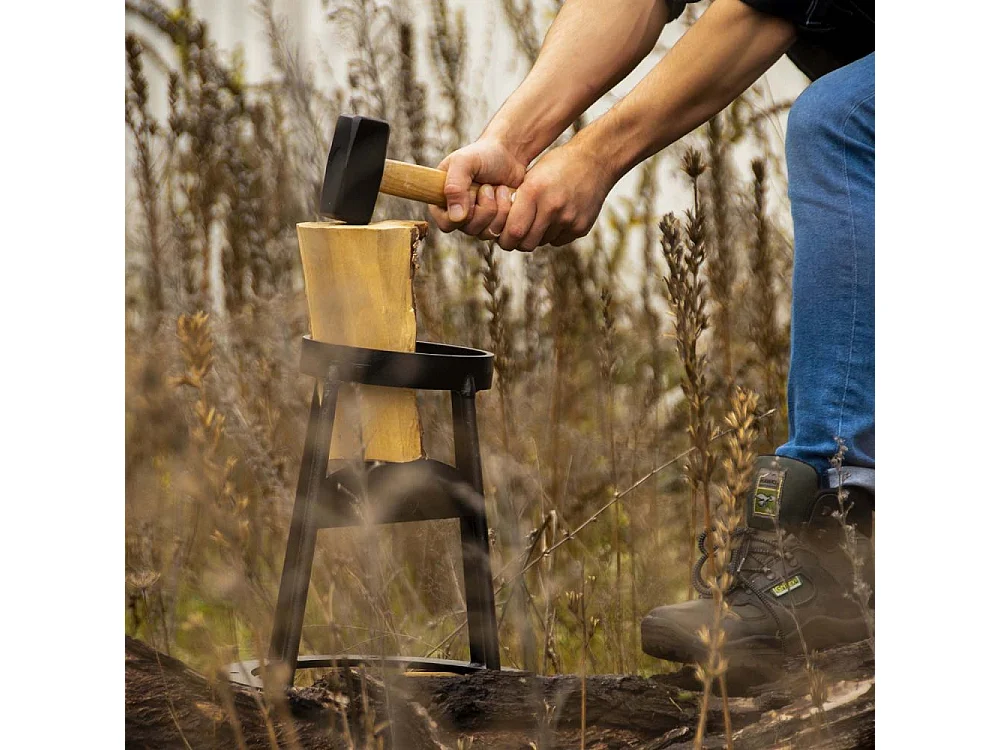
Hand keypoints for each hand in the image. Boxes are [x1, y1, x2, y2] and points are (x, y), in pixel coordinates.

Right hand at [429, 138, 526, 236]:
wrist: (509, 155)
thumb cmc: (483, 155)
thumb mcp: (463, 162)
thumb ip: (454, 186)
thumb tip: (456, 217)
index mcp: (442, 202)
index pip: (446, 224)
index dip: (461, 212)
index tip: (472, 192)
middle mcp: (458, 216)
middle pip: (469, 229)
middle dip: (484, 206)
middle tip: (487, 186)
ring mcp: (478, 222)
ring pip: (487, 233)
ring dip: (498, 208)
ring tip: (498, 188)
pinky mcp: (495, 225)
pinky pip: (502, 232)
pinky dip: (509, 212)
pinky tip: (508, 196)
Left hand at [497, 141, 614, 251]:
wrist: (596, 161)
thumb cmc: (557, 166)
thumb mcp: (532, 176)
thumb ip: (517, 201)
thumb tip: (501, 228)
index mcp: (534, 191)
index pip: (513, 232)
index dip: (504, 238)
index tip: (502, 236)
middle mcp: (552, 207)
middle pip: (526, 244)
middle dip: (517, 243)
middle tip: (516, 235)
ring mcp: (569, 219)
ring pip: (542, 242)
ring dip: (537, 235)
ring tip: (540, 217)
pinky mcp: (581, 227)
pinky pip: (558, 240)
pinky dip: (553, 233)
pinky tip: (557, 216)